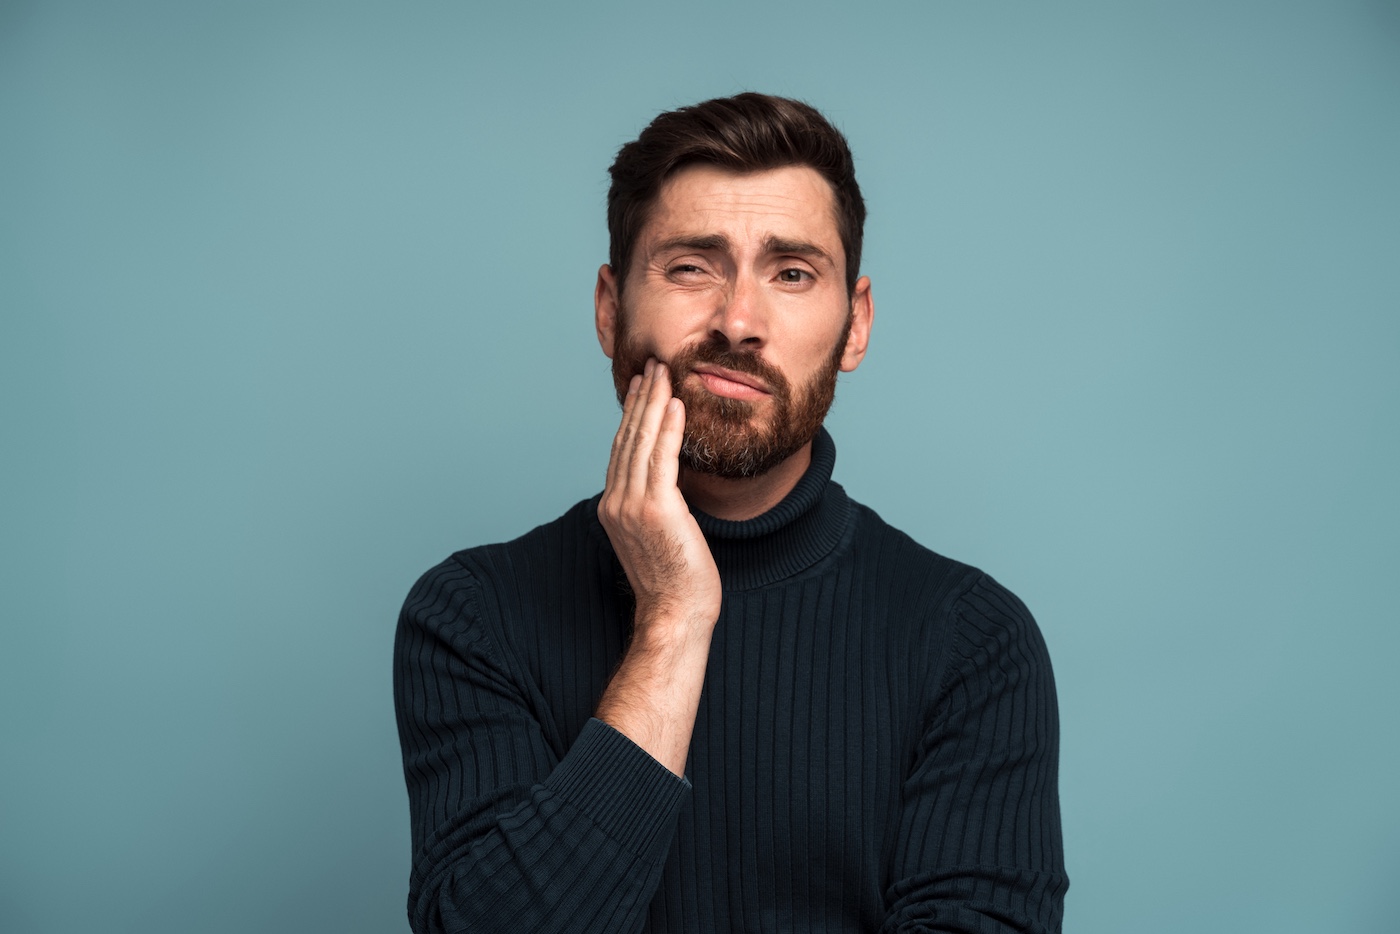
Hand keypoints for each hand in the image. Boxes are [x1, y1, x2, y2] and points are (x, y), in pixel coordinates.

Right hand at [597, 359, 721, 633]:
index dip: (632, 415)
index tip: (643, 387)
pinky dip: (667, 427)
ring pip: (641, 442)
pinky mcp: (655, 509)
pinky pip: (661, 457)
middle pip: (627, 438)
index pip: (622, 450)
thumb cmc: (675, 582)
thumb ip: (657, 505)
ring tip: (665, 373)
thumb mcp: (659, 535)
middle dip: (641, 399)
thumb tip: (670, 483)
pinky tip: (676, 403)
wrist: (675, 614)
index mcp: (613, 507)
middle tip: (653, 366)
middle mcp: (616, 502)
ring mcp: (631, 505)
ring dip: (654, 403)